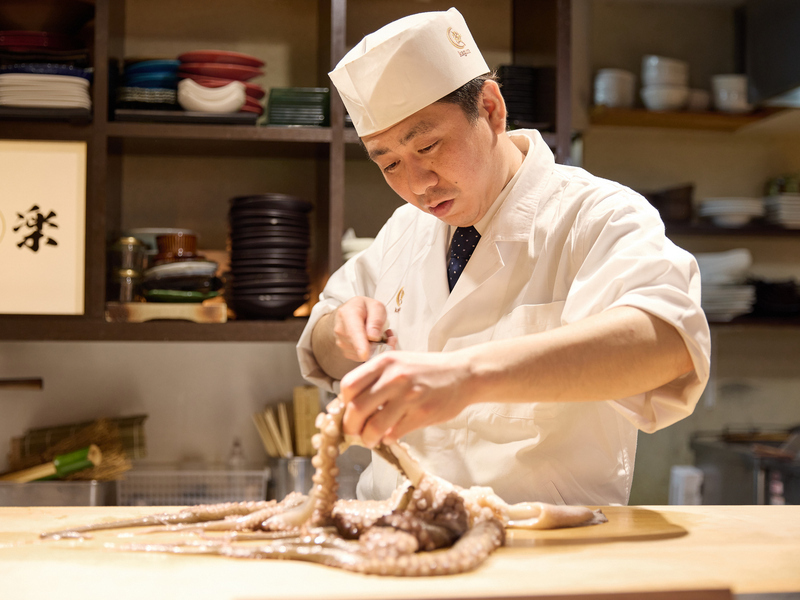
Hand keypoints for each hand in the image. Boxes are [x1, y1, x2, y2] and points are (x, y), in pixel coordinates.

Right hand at [330, 297, 396, 362]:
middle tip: (389, 333)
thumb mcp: (376, 306)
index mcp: (348, 314)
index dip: (360, 345)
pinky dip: (371, 351)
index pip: (354, 332)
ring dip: (376, 347)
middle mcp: (341, 329)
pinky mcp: (345, 351)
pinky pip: (362, 357)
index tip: (365, 354)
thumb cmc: (364, 308)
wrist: (350, 312)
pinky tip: (372, 341)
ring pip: (363, 353)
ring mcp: (341, 342)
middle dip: (378, 343)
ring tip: (379, 335)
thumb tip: (374, 337)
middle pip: (361, 345)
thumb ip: (376, 320)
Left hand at [340, 350, 473, 447]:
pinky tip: (391, 435)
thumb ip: (376, 379)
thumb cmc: (427, 370)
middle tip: (354, 432)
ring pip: (374, 425)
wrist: (463, 373)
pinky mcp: (423, 413)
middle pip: (356, 408)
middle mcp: (394, 377)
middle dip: (350, 426)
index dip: (343, 403)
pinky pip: (395, 433)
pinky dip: (388, 438)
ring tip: (370, 439)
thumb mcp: (399, 363)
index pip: (349, 385)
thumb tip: (352, 405)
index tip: (347, 412)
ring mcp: (409, 396)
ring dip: (367, 438)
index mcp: (385, 362)